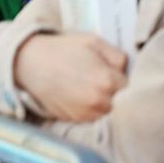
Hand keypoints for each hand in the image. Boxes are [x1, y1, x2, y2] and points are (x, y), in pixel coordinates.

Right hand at [12, 32, 128, 122]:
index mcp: (106, 81)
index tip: (117, 74)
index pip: (132, 87)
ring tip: (92, 88)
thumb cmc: (63, 49)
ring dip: (106, 103)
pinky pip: (94, 118)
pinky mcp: (75, 120)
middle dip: (118, 94)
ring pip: (109, 113)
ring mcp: (87, 114)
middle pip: (122, 103)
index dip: (125, 79)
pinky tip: (82, 96)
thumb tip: (128, 71)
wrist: (31, 64)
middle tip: (106, 81)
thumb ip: (118, 56)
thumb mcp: (93, 42)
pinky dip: (92, 110)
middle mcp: (99, 102)